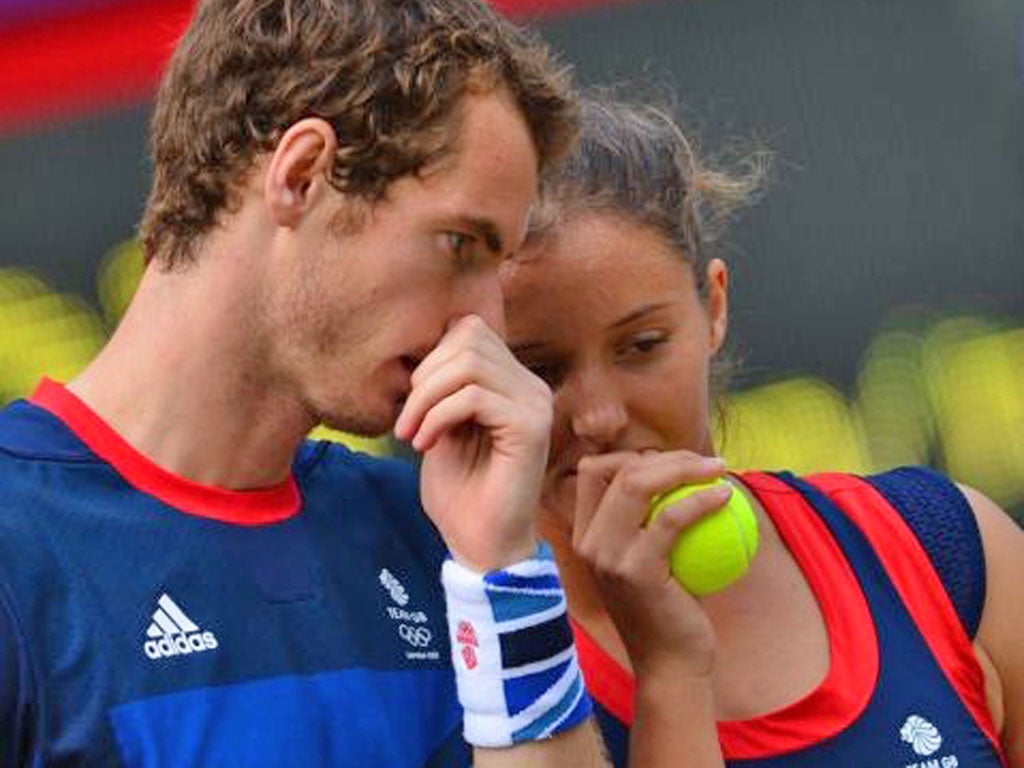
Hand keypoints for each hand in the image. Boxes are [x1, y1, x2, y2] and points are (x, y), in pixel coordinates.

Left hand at [394, 315, 551, 571]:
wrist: (480, 544)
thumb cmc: (460, 491)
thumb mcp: (440, 426)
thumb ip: (439, 387)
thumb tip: (420, 351)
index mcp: (511, 382)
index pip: (471, 329)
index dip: (432, 356)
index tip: (412, 401)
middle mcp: (530, 387)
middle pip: (469, 337)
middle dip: (424, 375)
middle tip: (407, 421)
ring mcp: (535, 404)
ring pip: (469, 364)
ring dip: (426, 398)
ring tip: (412, 434)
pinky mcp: (531, 427)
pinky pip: (475, 397)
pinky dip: (438, 417)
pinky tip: (426, 445)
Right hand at [573, 450, 730, 678]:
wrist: (670, 665)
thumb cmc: (669, 608)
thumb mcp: (647, 560)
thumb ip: (650, 520)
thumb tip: (680, 471)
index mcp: (585, 535)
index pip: (594, 471)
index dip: (632, 455)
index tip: (672, 464)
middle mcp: (588, 541)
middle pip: (617, 469)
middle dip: (666, 456)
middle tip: (706, 463)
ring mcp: (607, 555)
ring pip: (637, 483)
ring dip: (683, 467)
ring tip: (717, 469)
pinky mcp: (635, 570)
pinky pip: (671, 518)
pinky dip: (701, 500)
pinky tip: (725, 495)